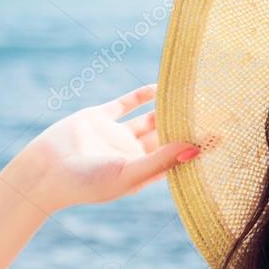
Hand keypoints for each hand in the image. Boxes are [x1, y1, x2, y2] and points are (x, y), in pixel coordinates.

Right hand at [0, 84, 200, 212]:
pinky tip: (161, 86)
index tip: (223, 135)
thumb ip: (163, 159)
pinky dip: (143, 95)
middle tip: (214, 109)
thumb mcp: (130, 173)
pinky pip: (126, 104)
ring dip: (168, 108)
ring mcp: (115, 135)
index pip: (178, 159)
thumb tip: (197, 148)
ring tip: (192, 95)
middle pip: (167, 137)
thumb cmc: (89, 183)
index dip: (199, 149)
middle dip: (187, 125)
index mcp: (142, 173)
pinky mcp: (99, 118)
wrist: (45, 171)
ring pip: (149, 119)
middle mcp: (131, 155)